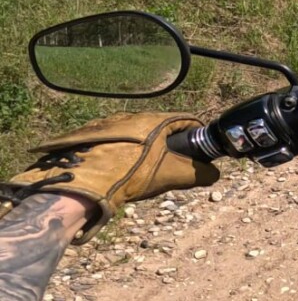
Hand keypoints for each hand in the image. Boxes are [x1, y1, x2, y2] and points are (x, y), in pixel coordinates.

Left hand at [1, 112, 219, 242]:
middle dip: (168, 147)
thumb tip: (214, 174)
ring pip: (136, 136)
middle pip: (160, 129)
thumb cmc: (131, 174)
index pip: (186, 121)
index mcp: (155, 119)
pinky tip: (118, 173)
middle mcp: (132, 116)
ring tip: (141, 174)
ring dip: (143, 151)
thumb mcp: (171, 175)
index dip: (196, 136)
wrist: (81, 184)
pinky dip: (121, 154)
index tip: (199, 152)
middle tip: (169, 167)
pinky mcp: (89, 137)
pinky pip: (114, 143)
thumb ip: (198, 174)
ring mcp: (108, 125)